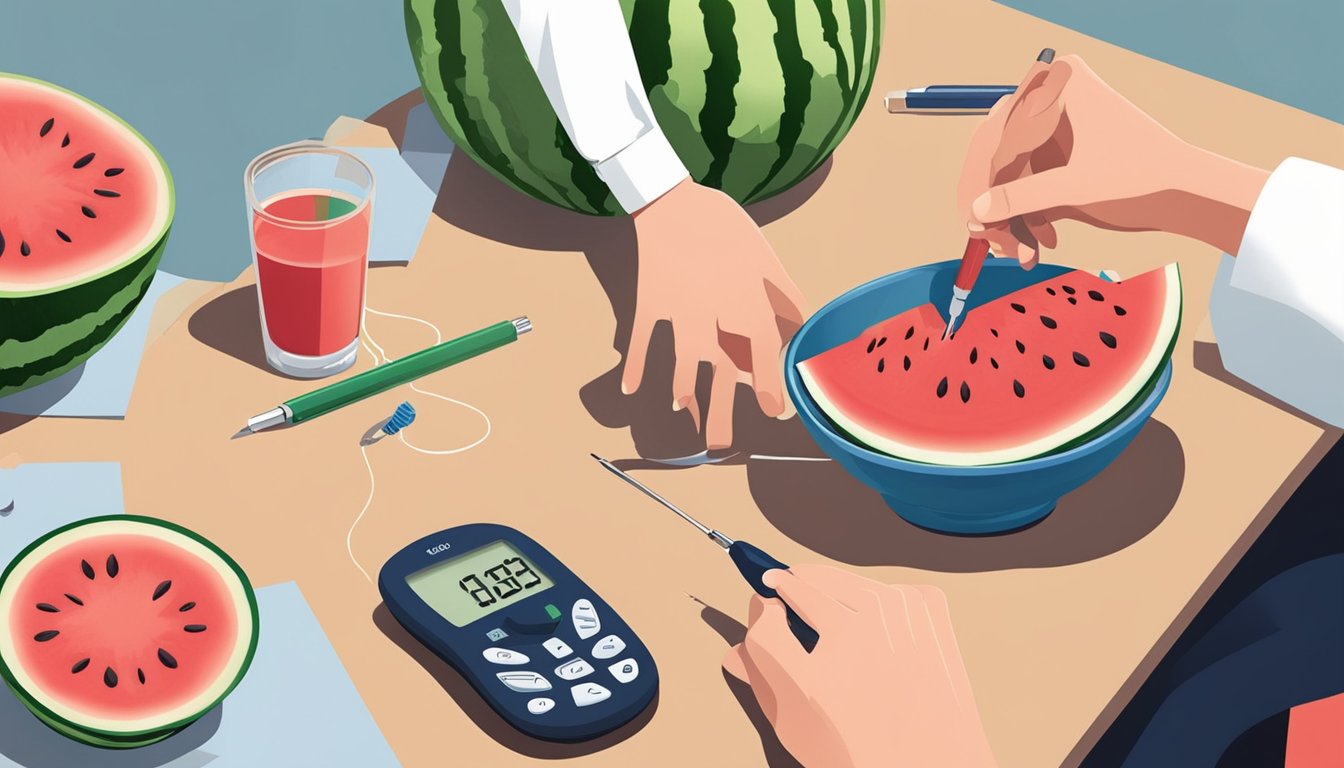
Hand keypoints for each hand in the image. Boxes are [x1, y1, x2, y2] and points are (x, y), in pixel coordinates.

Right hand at [625, 178, 805, 448]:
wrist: (676, 201)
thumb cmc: (729, 230)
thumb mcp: (767, 262)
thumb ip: (786, 301)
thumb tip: (801, 334)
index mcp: (748, 306)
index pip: (764, 360)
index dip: (770, 389)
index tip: (774, 413)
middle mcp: (715, 318)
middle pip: (721, 376)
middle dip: (722, 414)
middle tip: (721, 446)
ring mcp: (679, 313)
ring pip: (682, 363)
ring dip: (682, 390)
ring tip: (683, 412)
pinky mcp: (651, 303)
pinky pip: (642, 339)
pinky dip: (634, 363)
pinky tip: (631, 387)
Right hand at [723, 566, 995, 767]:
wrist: (934, 765)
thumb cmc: (865, 750)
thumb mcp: (792, 716)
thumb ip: (762, 661)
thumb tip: (748, 627)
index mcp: (834, 641)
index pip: (772, 598)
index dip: (763, 604)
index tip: (765, 601)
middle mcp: (869, 619)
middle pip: (807, 578)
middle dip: (794, 593)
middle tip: (794, 616)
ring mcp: (904, 608)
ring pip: (845, 578)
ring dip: (832, 595)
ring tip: (838, 636)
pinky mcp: (930, 605)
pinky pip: (884, 589)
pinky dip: (874, 604)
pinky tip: (876, 637)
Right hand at [957, 54, 1270, 264]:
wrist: (1186, 194)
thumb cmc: (1141, 176)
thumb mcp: (1073, 188)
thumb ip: (1019, 198)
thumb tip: (975, 211)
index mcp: (1057, 87)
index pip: (997, 135)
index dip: (979, 180)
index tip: (973, 217)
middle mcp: (1050, 101)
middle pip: (998, 155)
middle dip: (995, 203)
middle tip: (989, 239)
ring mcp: (1053, 130)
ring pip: (1009, 175)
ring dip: (1011, 217)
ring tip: (1020, 252)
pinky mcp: (1059, 157)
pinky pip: (1026, 185)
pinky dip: (1026, 216)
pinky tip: (1034, 245)